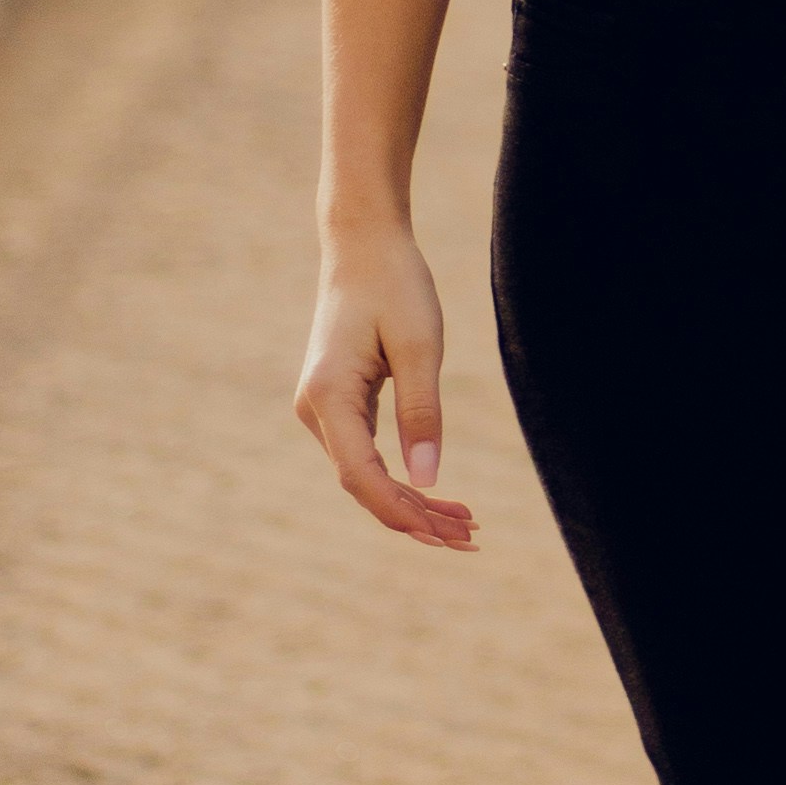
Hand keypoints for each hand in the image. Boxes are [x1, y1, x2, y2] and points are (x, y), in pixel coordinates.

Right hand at [295, 220, 475, 551]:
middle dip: (415, 517)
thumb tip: (428, 480)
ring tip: (466, 526)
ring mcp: (322, 408)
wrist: (363, 245)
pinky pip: (368, 454)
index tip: (443, 535)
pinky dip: (402, 477)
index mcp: (328, 394)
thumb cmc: (394, 285)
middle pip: (363, 483)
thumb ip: (422, 412)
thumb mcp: (419, 346)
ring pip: (366, 473)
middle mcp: (314, 408)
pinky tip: (439, 497)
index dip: (399, 511)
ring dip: (412, 502)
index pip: (360, 474)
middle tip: (470, 539)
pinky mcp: (337, 403)